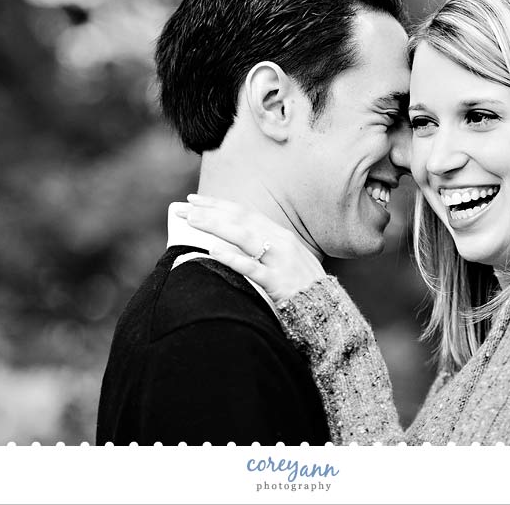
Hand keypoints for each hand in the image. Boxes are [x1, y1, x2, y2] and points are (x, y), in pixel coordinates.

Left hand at [176, 194, 324, 302]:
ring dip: (217, 226)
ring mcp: (280, 261)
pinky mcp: (279, 282)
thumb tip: (232, 240)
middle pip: (241, 219)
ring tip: (193, 221)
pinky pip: (252, 268)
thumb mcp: (284, 258)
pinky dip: (232, 258)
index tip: (194, 199)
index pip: (244, 212)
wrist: (325, 310)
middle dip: (210, 211)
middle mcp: (280, 242)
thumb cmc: (300, 286)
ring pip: (245, 237)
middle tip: (183, 207)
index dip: (218, 204)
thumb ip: (263, 247)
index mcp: (280, 234)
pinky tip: (213, 252)